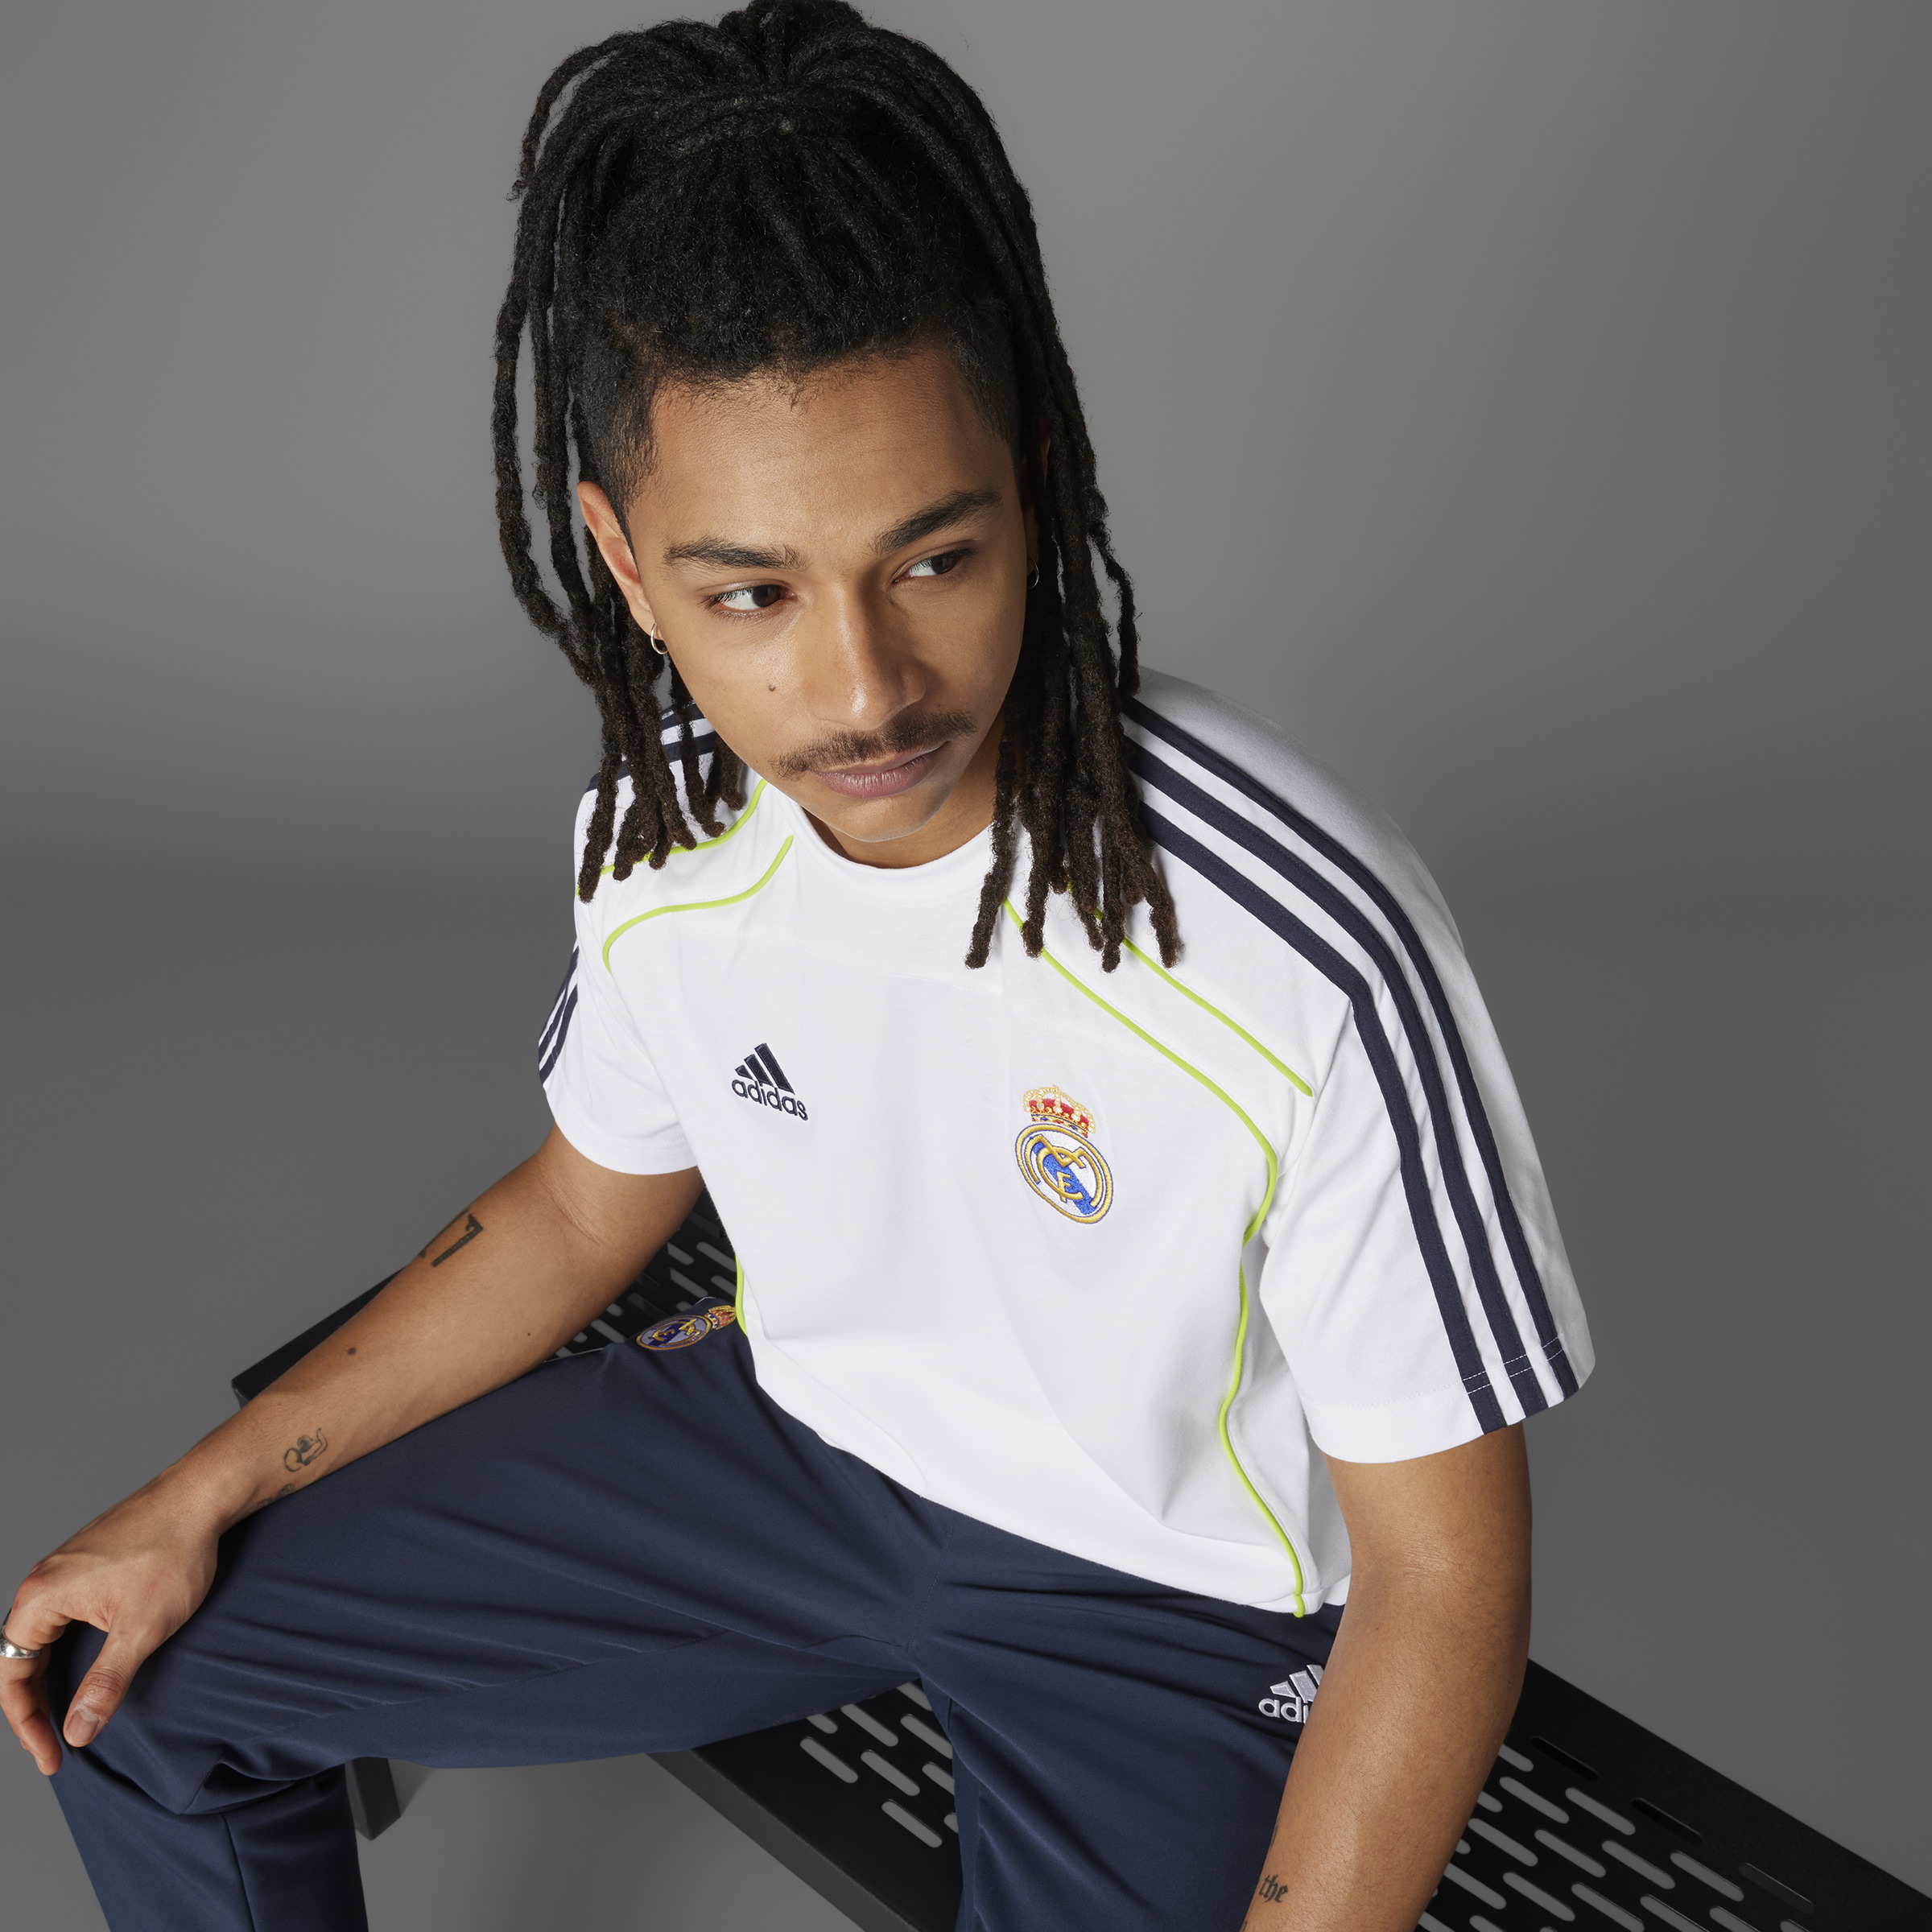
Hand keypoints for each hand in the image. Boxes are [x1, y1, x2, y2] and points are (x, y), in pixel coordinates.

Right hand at [2, 1477, 221, 1774]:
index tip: (52, 1757)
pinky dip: (66, 1652)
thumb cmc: (174, 1552)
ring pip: (41, 1639)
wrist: (203, 1495)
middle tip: (54, 1746)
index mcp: (40, 1597)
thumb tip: (77, 1732)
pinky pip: (61, 1618)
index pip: (12, 1678)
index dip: (28, 1724)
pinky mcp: (88, 1564)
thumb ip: (105, 1684)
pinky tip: (85, 1668)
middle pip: (19, 1660)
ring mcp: (64, 1570)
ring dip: (48, 1680)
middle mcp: (42, 1581)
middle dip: (33, 1708)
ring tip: (63, 1716)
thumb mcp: (141, 1630)